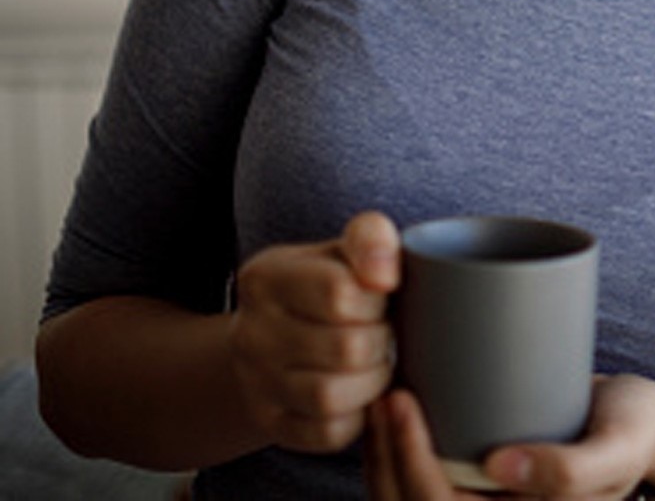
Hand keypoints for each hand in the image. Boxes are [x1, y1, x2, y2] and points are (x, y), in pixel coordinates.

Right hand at [229, 210, 399, 453]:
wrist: (279, 330)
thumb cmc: (328, 282)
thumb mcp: (344, 248)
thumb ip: (370, 238)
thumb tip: (384, 274)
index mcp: (265, 277)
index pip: (339, 293)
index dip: (377, 298)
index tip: (382, 295)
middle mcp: (251, 333)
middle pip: (344, 348)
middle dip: (382, 340)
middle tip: (385, 331)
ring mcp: (255, 384)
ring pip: (331, 397)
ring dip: (373, 380)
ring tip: (377, 360)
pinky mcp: (272, 424)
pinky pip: (327, 434)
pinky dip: (358, 415)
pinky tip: (361, 390)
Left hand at [365, 375, 654, 500]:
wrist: (645, 422)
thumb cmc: (633, 429)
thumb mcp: (617, 449)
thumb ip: (571, 470)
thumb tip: (499, 468)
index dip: (409, 464)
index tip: (399, 399)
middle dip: (386, 457)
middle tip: (384, 390)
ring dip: (384, 458)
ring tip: (382, 397)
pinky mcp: (482, 488)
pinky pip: (425, 485)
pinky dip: (398, 455)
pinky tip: (394, 413)